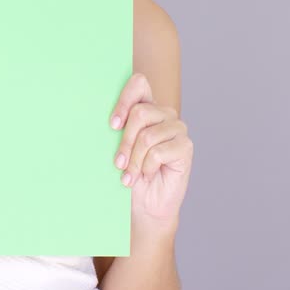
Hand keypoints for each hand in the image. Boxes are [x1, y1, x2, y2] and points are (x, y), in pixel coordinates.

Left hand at [108, 72, 192, 227]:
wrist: (145, 205)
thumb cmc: (129, 173)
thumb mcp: (118, 147)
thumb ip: (117, 127)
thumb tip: (104, 118)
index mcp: (147, 107)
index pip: (139, 84)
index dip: (124, 100)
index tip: (112, 125)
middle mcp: (164, 114)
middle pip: (140, 113)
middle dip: (124, 141)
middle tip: (118, 163)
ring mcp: (177, 129)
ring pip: (147, 136)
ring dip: (134, 160)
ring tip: (129, 174)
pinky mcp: (185, 147)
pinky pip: (158, 152)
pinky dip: (147, 168)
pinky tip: (148, 175)